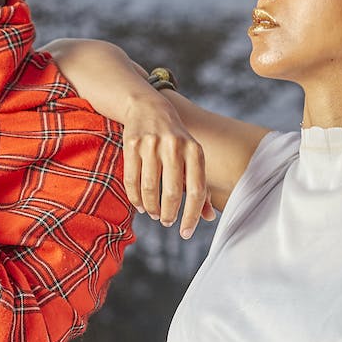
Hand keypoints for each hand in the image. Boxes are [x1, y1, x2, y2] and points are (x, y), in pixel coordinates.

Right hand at [121, 92, 213, 237]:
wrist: (149, 108)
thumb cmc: (175, 141)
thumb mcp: (192, 158)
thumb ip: (201, 187)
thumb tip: (209, 217)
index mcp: (194, 150)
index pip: (197, 190)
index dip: (192, 215)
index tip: (185, 233)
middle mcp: (174, 146)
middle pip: (172, 192)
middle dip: (168, 214)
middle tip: (166, 222)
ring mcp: (151, 144)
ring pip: (150, 188)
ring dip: (151, 207)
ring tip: (153, 214)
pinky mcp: (132, 144)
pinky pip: (132, 180)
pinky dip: (135, 198)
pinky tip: (140, 205)